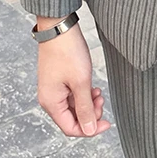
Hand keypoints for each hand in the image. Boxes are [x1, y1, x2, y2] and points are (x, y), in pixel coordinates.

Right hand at [36, 15, 111, 137]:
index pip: (70, 128)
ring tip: (99, 92)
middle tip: (102, 100)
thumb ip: (85, 108)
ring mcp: (53, 89)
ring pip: (74, 106)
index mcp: (51, 103)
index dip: (90, 129)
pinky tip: (93, 86)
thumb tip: (89, 130)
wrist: (59, 27)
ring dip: (88, 103)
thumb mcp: (81, 82)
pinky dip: (83, 93)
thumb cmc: (68, 51)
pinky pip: (72, 95)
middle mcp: (49, 98)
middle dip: (90, 113)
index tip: (106, 122)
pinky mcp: (58, 80)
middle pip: (72, 118)